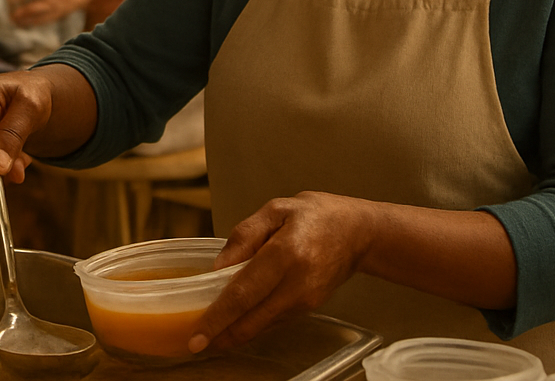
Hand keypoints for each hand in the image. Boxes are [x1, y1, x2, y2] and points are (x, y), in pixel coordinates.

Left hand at [190, 192, 378, 351]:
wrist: (358, 232)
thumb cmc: (315, 215)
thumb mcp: (275, 209)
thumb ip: (243, 236)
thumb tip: (218, 267)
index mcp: (285, 254)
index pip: (244, 293)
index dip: (218, 317)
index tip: (198, 335)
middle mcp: (297, 284)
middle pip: (252, 318)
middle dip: (222, 335)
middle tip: (195, 344)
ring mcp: (305, 300)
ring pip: (263, 325)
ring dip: (235, 334)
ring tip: (210, 336)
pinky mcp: (310, 307)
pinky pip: (275, 320)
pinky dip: (253, 326)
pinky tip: (235, 325)